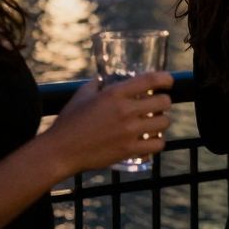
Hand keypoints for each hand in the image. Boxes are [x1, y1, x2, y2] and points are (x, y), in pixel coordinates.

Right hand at [46, 70, 173, 174]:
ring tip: (155, 123)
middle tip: (158, 105)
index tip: (168, 81)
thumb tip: (104, 77)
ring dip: (162, 121)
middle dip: (164, 102)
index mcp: (115, 94)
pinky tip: (150, 140)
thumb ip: (96, 84)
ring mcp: (129, 132)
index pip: (151, 80)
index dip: (165, 78)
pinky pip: (158, 145)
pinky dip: (157, 142)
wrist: (60, 151)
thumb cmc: (69, 121)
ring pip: (164, 123)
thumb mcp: (82, 95)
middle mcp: (125, 111)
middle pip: (164, 102)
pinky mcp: (129, 150)